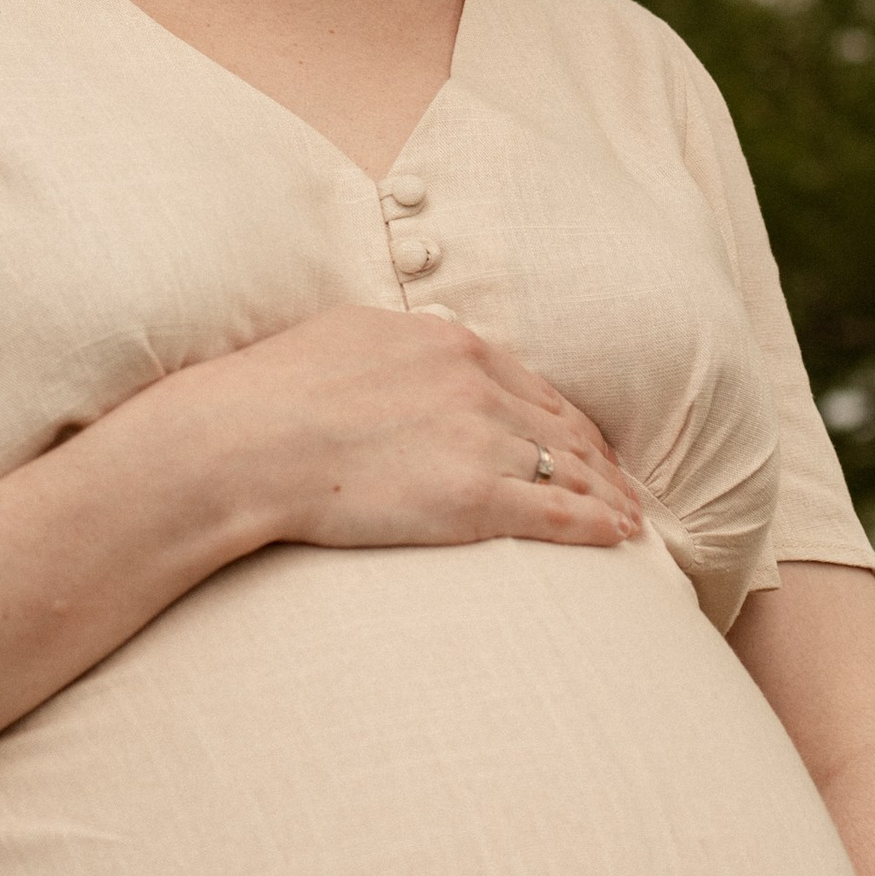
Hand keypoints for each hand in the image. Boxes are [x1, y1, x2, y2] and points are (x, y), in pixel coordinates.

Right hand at [191, 303, 643, 554]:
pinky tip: (619, 539)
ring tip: (630, 519)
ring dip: (608, 496)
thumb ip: (397, 346)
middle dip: (598, 460)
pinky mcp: (474, 498)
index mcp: (450, 345)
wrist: (245, 440)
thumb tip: (409, 352)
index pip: (532, 385)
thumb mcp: (347, 337)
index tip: (584, 442)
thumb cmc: (274, 393)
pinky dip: (597, 526)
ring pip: (569, 470)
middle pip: (560, 427)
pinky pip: (557, 513)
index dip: (566, 419)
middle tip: (622, 485)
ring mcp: (481, 441)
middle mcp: (478, 386)